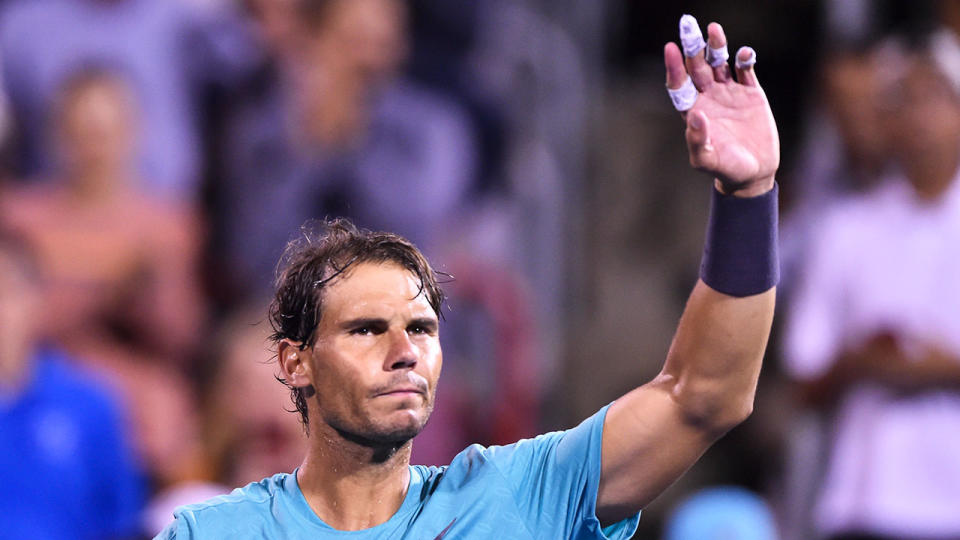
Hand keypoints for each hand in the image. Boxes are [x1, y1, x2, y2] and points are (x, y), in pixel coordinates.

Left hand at [664, 19, 779, 196]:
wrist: (754, 172)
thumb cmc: (725, 169)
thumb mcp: (706, 160)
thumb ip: (697, 141)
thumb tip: (694, 116)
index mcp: (692, 110)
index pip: (679, 84)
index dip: (674, 67)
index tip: (670, 48)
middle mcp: (707, 97)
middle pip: (696, 66)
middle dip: (692, 47)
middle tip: (687, 24)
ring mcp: (728, 92)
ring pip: (719, 62)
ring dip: (716, 45)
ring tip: (713, 28)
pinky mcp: (750, 91)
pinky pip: (745, 69)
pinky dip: (744, 59)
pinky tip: (743, 53)